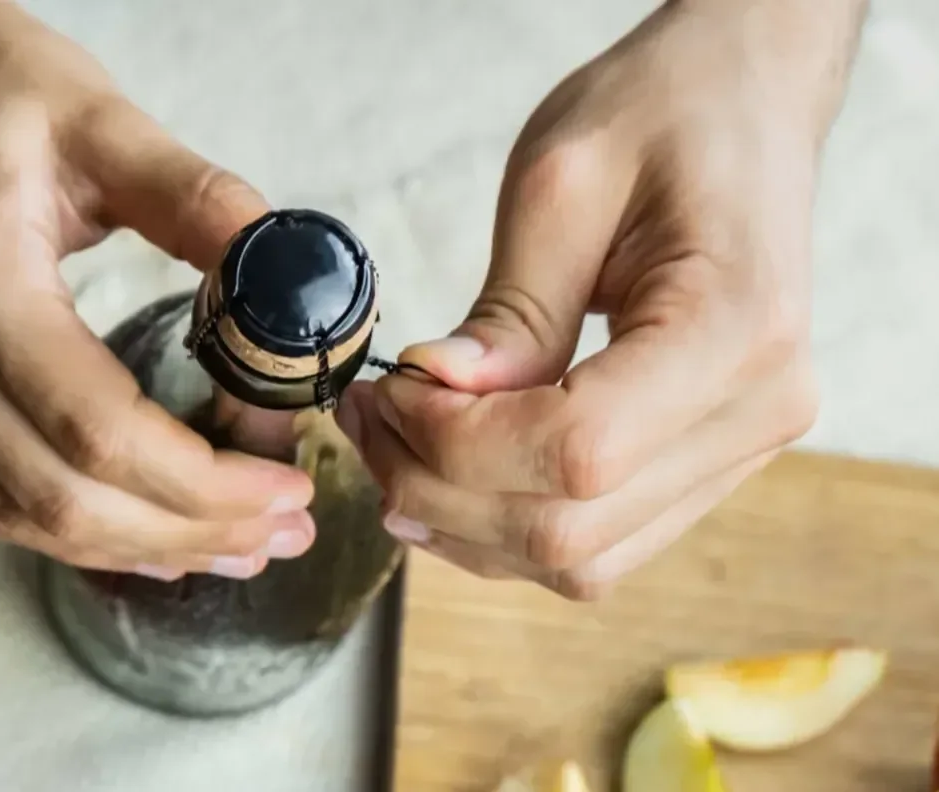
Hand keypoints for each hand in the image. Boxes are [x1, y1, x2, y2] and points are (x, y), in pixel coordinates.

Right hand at [0, 1, 316, 579]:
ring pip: (23, 516)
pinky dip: (74, 530)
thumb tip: (294, 283)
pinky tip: (148, 538)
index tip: (286, 492)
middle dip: (187, 531)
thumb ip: (199, 202)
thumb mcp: (105, 121)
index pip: (98, 428)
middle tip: (284, 531)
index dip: (202, 485)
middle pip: (63, 495)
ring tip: (237, 546)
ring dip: (139, 548)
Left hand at [338, 0, 867, 598]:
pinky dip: (506, 524)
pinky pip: (599, 541)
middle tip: (369, 417)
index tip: (389, 389)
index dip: (456, 443)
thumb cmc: (664, 112)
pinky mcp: (710, 459)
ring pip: (580, 559)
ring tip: (394, 442)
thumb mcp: (561, 181)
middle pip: (570, 528)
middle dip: (437, 488)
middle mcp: (758, 410)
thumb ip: (506, 310)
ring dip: (463, 520)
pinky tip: (450, 470)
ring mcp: (742, 447)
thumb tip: (435, 396)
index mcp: (738, 328)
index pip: (577, 451)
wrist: (744, 103)